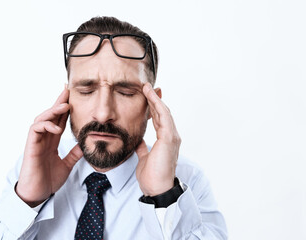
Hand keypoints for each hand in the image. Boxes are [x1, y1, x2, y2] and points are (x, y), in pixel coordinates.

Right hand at [16, 85, 82, 206]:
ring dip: (53, 111)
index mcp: (52, 141)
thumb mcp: (66, 165)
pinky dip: (46, 126)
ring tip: (65, 105)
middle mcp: (43, 138)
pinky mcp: (30, 147)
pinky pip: (35, 130)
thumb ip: (74, 154)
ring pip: (42, 118)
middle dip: (59, 102)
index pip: (59, 120)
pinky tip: (57, 128)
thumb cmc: (48, 180)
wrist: (37, 194)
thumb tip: (85, 145)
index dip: (66, 108)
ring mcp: (36, 141)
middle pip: (51, 115)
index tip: (73, 95)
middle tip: (68, 90)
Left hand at [136, 82, 180, 196]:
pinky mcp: (169, 139)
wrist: (157, 189)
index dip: (154, 107)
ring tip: (147, 88)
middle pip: (163, 113)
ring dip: (155, 99)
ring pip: (164, 113)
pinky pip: (164, 118)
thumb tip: (139, 141)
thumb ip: (143, 148)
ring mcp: (172, 137)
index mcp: (165, 141)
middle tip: (147, 87)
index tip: (147, 97)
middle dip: (155, 99)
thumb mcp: (144, 158)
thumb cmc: (152, 176)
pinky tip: (151, 98)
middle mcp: (171, 137)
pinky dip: (158, 106)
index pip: (160, 120)